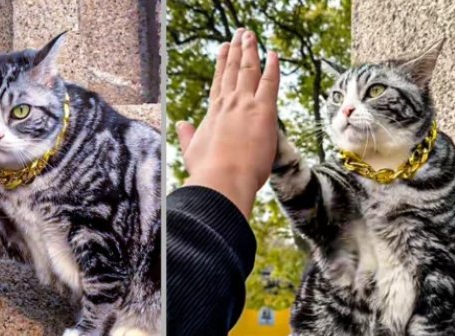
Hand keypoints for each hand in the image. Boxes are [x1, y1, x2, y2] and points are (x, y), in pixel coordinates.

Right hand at [178, 28, 279, 217]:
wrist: (222, 181)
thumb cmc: (208, 173)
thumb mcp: (193, 152)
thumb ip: (188, 135)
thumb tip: (181, 124)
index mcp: (213, 114)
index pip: (219, 84)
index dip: (222, 65)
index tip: (224, 49)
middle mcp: (227, 104)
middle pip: (233, 71)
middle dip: (236, 51)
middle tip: (239, 35)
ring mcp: (244, 104)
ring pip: (248, 70)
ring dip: (250, 50)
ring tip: (250, 35)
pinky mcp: (262, 110)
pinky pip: (269, 82)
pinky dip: (272, 66)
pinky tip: (274, 54)